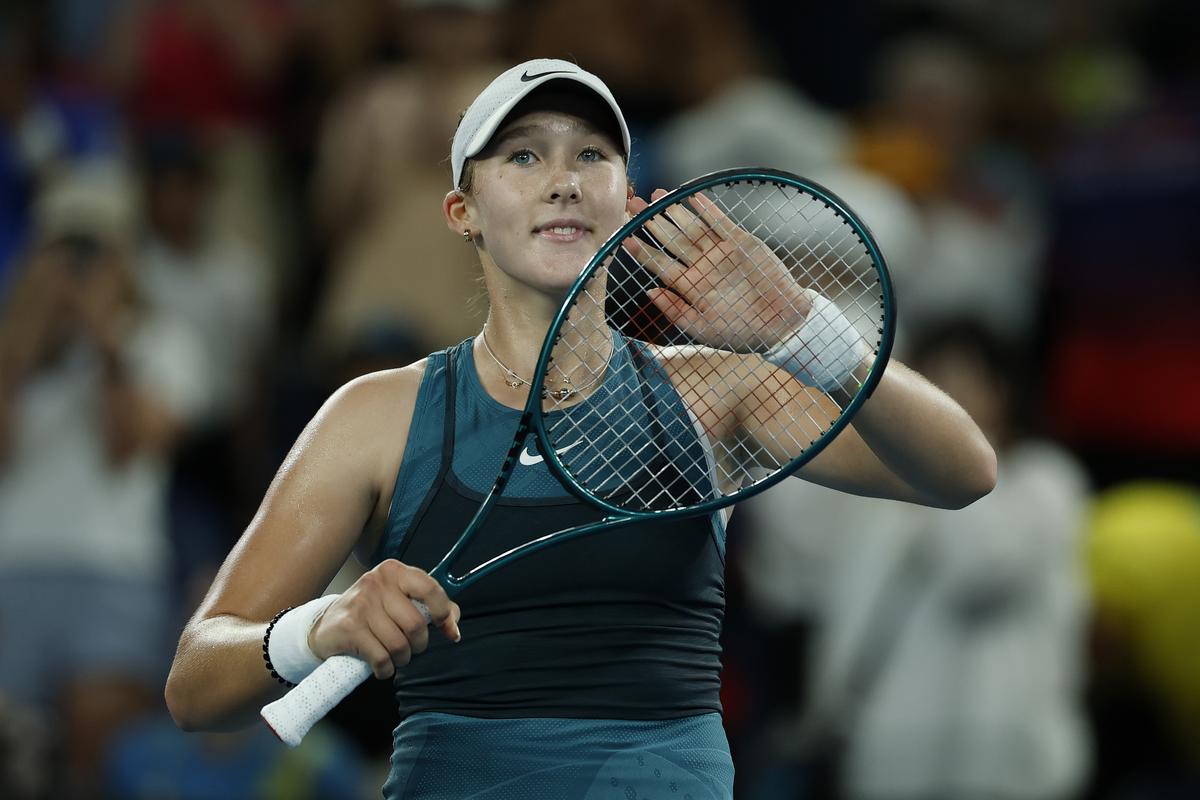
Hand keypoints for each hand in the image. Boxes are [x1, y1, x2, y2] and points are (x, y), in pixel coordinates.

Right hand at [308, 559, 460, 678]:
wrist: (326, 625)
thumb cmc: (371, 612)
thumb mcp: (400, 599)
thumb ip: (432, 606)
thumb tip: (454, 626)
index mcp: (394, 571)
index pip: (430, 588)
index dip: (442, 612)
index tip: (445, 627)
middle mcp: (377, 583)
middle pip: (416, 624)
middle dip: (419, 644)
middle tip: (412, 647)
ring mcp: (361, 605)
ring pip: (399, 644)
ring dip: (402, 659)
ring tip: (396, 657)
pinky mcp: (349, 628)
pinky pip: (381, 658)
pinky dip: (386, 670)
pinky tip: (382, 666)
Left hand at [624, 189, 811, 351]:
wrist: (781, 324)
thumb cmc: (740, 332)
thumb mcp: (702, 328)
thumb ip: (675, 309)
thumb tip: (648, 292)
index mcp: (689, 287)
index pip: (659, 265)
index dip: (642, 250)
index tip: (624, 236)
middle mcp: (701, 267)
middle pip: (671, 240)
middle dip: (651, 222)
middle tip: (632, 204)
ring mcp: (720, 253)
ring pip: (692, 228)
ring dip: (674, 211)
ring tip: (656, 195)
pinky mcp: (740, 243)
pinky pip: (720, 222)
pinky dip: (707, 210)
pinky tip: (691, 197)